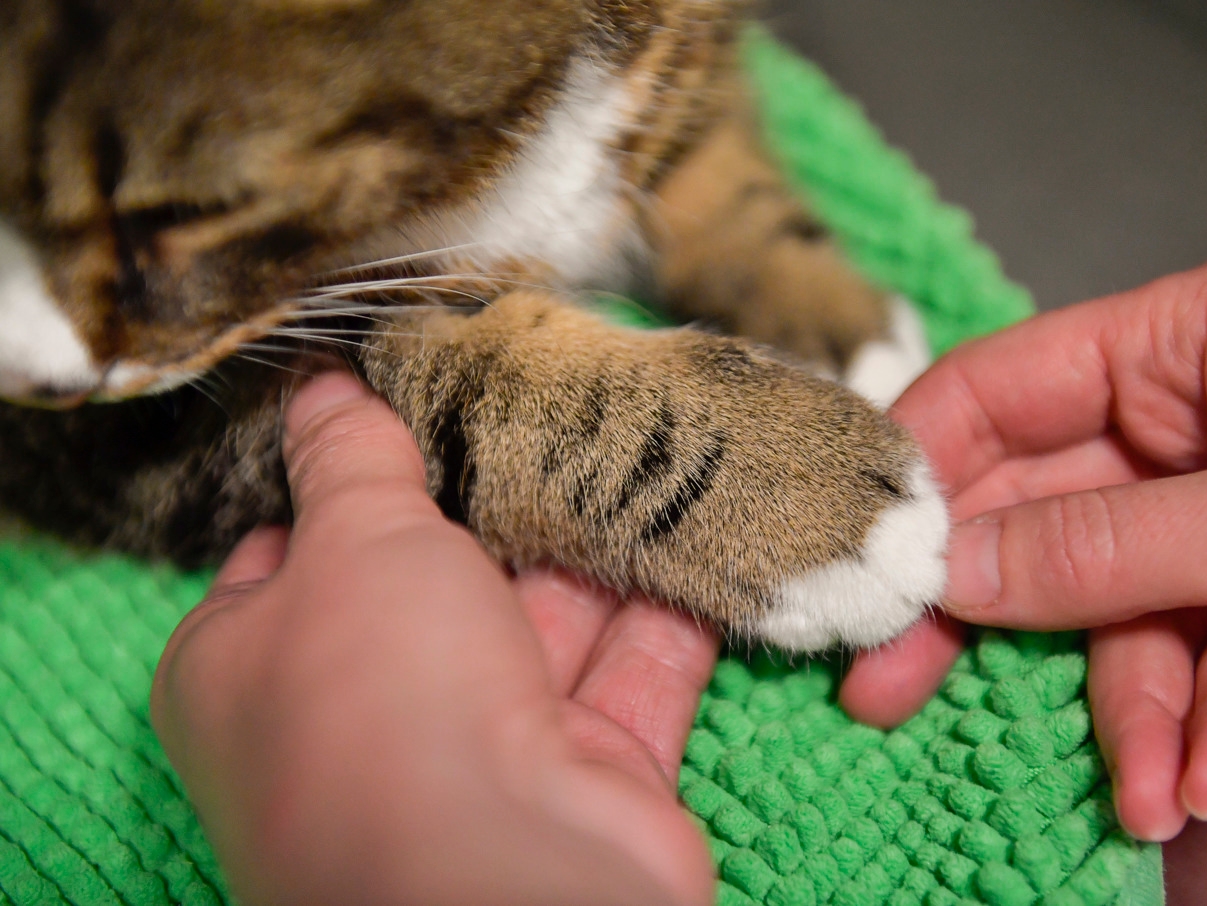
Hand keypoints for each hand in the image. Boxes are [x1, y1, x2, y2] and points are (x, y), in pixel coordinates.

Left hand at [151, 373, 717, 905]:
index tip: (409, 392)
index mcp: (261, 668)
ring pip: (545, 618)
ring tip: (636, 433)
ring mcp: (487, 748)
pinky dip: (669, 604)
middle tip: (542, 391)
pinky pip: (632, 669)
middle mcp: (369, 715)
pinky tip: (700, 516)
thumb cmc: (383, 701)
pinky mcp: (591, 771)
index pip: (296, 550)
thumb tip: (318, 385)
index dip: (348, 474)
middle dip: (492, 497)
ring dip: (592, 540)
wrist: (509, 881)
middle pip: (435, 579)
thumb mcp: (350, 543)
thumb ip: (347, 457)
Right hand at [842, 255, 1206, 840]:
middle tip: (892, 687)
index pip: (1009, 385)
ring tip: (1148, 793)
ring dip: (1132, 712)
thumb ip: (1109, 544)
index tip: (858, 549)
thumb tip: (955, 570)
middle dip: (992, 616)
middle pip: (1047, 516)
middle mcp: (1202, 424)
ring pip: (1127, 615)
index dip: (925, 462)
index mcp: (1196, 342)